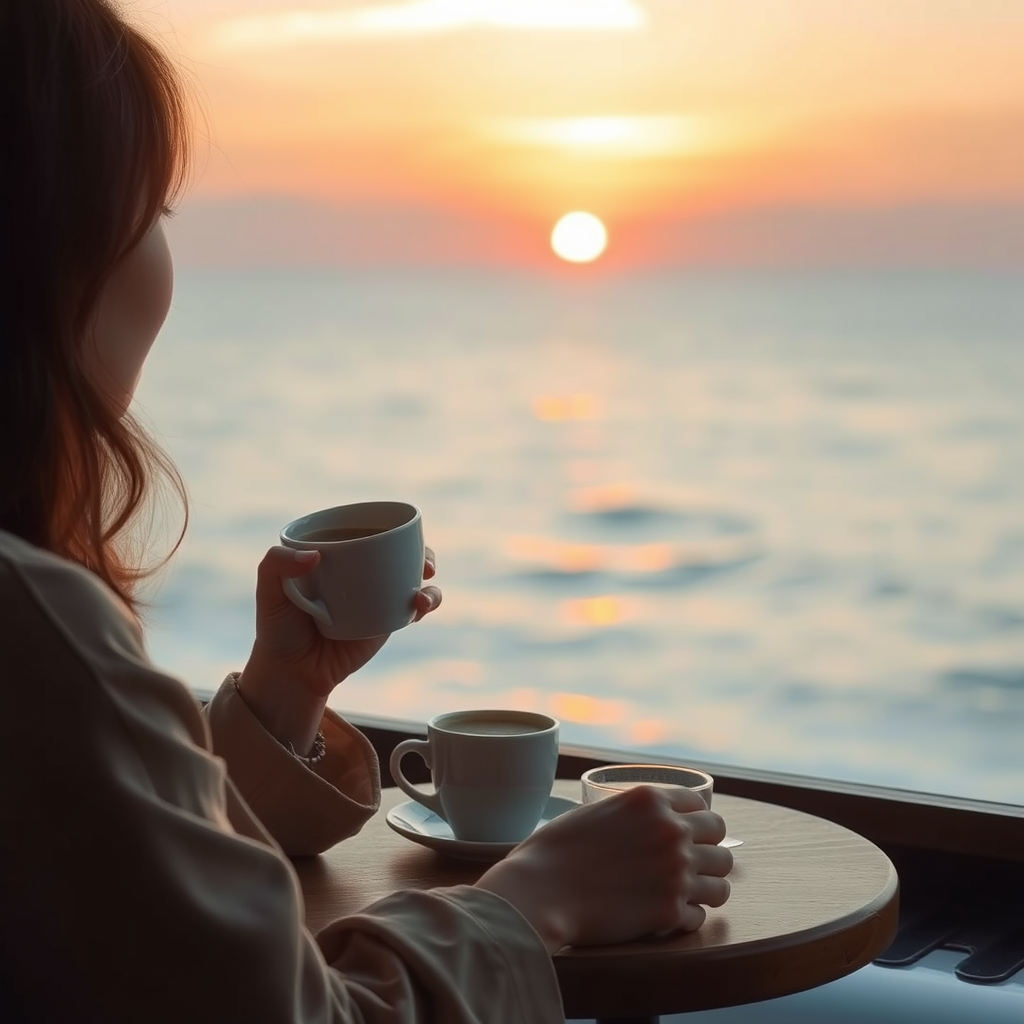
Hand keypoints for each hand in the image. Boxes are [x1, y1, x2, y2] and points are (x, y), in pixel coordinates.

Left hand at [236, 545, 440, 751]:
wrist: (293, 672)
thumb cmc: (277, 627)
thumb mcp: (268, 591)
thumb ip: (276, 564)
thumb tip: (314, 556)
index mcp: (336, 553)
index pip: (367, 529)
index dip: (389, 525)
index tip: (400, 532)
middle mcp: (360, 570)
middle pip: (399, 550)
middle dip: (422, 550)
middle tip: (425, 563)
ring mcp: (377, 594)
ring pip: (412, 576)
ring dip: (429, 578)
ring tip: (423, 594)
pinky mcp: (388, 619)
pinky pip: (413, 607)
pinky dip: (426, 603)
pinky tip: (420, 607)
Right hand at [475, 785, 732, 952]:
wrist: (540, 891)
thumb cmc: (555, 850)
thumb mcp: (596, 810)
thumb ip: (632, 814)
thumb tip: (647, 823)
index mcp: (650, 800)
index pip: (701, 804)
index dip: (695, 819)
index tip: (689, 833)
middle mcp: (671, 831)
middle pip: (720, 837)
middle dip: (708, 849)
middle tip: (691, 863)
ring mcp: (675, 872)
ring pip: (722, 880)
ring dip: (706, 886)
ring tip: (686, 893)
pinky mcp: (670, 912)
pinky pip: (701, 916)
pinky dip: (687, 917)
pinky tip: (667, 915)